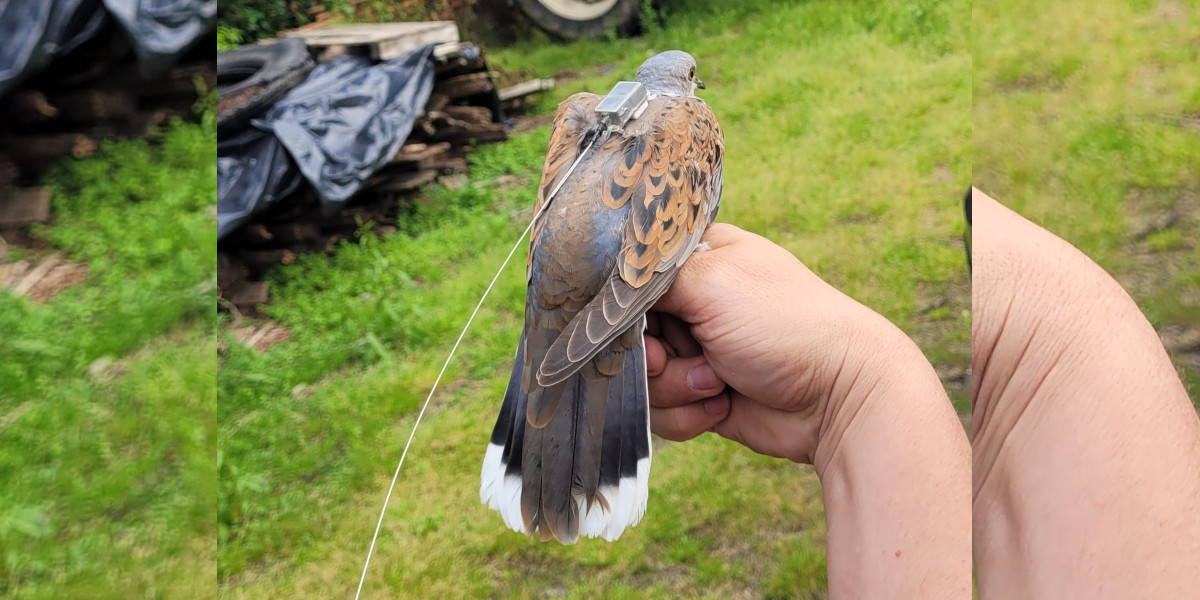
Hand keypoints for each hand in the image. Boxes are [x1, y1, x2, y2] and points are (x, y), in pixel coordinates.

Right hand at [643, 223, 970, 596]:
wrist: (839, 398)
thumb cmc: (784, 324)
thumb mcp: (711, 279)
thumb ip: (648, 280)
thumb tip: (603, 294)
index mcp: (699, 257)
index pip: (630, 273)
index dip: (620, 303)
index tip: (626, 319)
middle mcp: (695, 301)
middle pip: (627, 332)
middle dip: (648, 355)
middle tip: (668, 356)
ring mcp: (698, 350)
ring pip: (641, 378)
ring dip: (674, 388)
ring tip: (715, 382)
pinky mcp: (702, 396)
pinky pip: (662, 412)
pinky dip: (688, 415)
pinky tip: (722, 406)